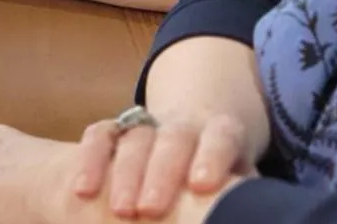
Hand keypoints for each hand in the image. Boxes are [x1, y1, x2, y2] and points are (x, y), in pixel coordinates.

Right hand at [72, 113, 252, 218]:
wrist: (197, 125)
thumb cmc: (220, 168)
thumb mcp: (239, 173)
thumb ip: (241, 189)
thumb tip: (255, 210)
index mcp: (222, 132)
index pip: (221, 136)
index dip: (212, 156)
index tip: (202, 183)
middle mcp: (184, 125)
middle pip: (173, 137)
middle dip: (159, 171)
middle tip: (149, 209)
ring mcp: (148, 125)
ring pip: (135, 137)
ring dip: (124, 172)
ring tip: (119, 210)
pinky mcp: (118, 130)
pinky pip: (101, 134)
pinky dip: (91, 158)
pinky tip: (81, 189)